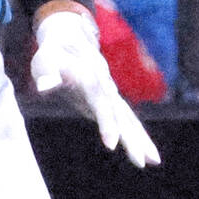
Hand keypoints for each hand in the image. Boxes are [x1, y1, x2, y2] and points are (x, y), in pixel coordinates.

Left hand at [31, 10, 160, 168]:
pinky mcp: (111, 101)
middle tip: (140, 161)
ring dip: (141, 138)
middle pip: (119, 113)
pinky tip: (150, 155)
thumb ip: (47, 74)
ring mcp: (110, 93)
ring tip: (154, 161)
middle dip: (130, 137)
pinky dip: (139, 136)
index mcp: (88, 75)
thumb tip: (44, 87)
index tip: (112, 144)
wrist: (71, 36)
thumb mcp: (44, 60)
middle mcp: (104, 85)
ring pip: (128, 117)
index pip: (99, 100)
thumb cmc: (54, 53)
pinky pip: (128, 120)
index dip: (106, 121)